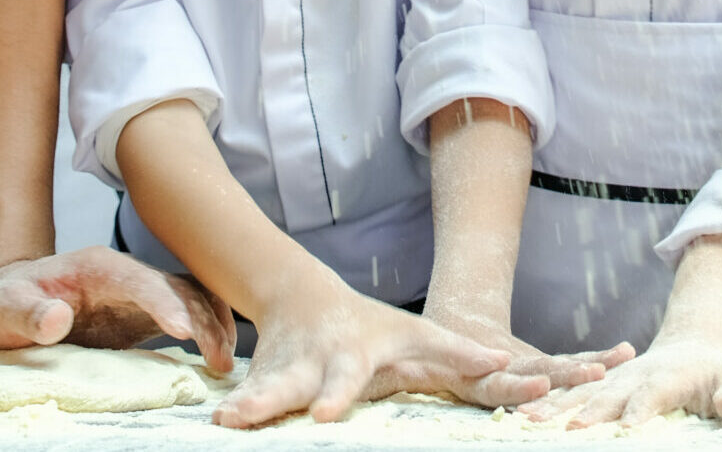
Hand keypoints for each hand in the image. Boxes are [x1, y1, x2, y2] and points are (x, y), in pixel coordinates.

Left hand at [0, 248, 235, 371]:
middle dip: (202, 320)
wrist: (11, 302)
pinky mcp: (144, 315)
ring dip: (213, 325)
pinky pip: (187, 316)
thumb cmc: (4, 305)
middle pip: (176, 288)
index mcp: (96, 267)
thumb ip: (27, 313)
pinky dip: (208, 332)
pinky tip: (219, 358)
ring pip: (191, 299)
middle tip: (220, 360)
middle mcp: (126, 275)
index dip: (162, 303)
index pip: (139, 280)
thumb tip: (57, 318)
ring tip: (226, 364)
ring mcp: (139, 294)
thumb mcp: (3, 310)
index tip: (184, 331)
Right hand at [215, 277, 540, 426]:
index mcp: (351, 354)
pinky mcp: (260, 380)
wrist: (301, 296)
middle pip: (299, 383)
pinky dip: (234, 410)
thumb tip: (504, 364)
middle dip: (284, 401)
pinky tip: (217, 425)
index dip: (337, 394)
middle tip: (280, 417)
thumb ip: (455, 351)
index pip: (347, 377)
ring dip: (249, 406)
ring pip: (266, 390)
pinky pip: (245, 398)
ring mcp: (284, 370)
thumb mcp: (413, 333)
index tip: (325, 415)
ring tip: (227, 421)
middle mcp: (314, 362)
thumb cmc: (369, 325)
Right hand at [424, 306, 629, 389]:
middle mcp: (504, 380)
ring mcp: (522, 378)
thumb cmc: (433, 348)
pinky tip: (624, 351)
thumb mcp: (430, 351)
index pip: (498, 387)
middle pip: (538, 380)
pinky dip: (592, 358)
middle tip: (597, 375)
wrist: (442, 344)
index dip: (520, 389)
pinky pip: (565, 366)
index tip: (542, 385)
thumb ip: (448, 360)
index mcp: (477, 379)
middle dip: (569, 378)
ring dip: (589, 367)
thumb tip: (467, 362)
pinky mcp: (535, 371)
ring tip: (619, 358)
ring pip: (558, 374)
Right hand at [522, 338, 721, 428]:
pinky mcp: (598, 385)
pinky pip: (569, 394)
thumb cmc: (714, 376)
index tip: (626, 430)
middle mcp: (633, 375)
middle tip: (572, 432)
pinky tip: (523, 415)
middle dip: (589, 413)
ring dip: (556, 406)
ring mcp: (612, 378)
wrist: (689, 349)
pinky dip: (546, 403)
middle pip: (609, 394)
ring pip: (581, 392)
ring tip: (530, 420)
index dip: (639, 411)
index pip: (652, 395)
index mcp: (667, 375)